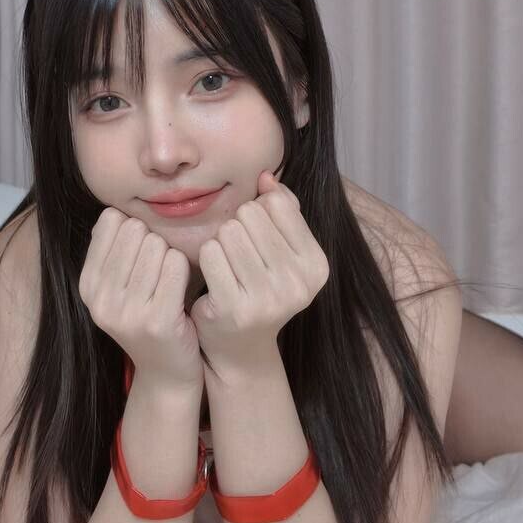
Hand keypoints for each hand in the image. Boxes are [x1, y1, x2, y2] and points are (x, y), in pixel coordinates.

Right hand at [79, 208, 203, 393]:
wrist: (167, 372)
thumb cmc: (148, 316)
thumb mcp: (118, 286)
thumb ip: (111, 250)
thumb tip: (112, 212)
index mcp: (87, 285)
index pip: (112, 222)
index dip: (136, 229)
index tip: (142, 252)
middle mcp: (100, 299)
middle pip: (136, 231)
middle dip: (154, 241)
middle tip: (160, 270)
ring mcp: (127, 313)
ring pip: (157, 245)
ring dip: (171, 256)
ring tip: (170, 282)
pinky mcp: (158, 321)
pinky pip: (176, 265)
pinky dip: (184, 269)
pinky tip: (182, 289)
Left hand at [189, 171, 329, 382]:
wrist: (240, 346)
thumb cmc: (259, 285)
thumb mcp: (282, 248)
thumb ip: (281, 208)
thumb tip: (266, 176)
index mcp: (317, 265)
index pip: (278, 204)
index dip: (258, 210)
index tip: (256, 236)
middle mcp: (299, 283)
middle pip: (250, 215)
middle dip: (237, 225)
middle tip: (238, 254)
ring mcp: (268, 299)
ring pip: (228, 231)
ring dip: (220, 242)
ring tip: (227, 265)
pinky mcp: (234, 308)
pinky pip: (210, 253)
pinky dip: (206, 257)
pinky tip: (213, 275)